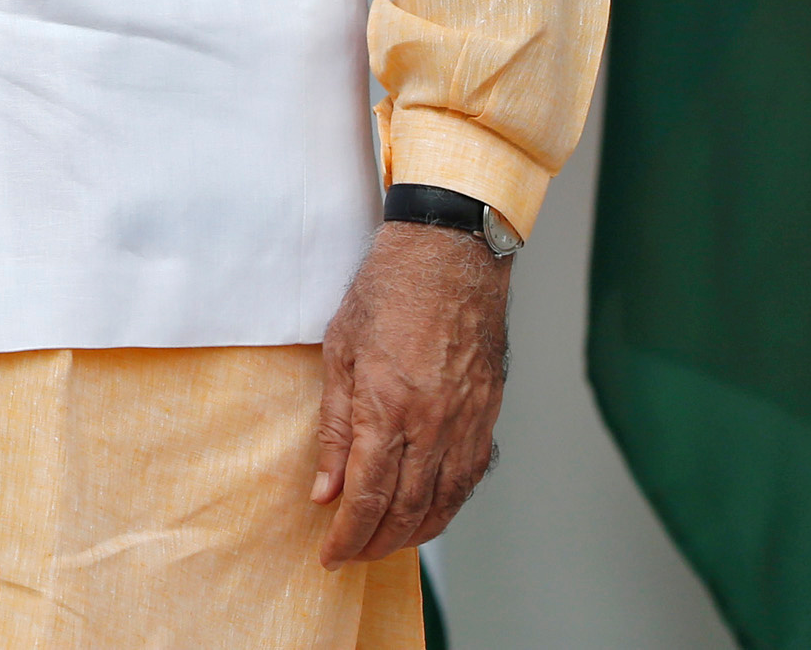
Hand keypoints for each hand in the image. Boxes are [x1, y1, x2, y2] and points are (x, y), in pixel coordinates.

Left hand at [311, 220, 509, 565]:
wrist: (450, 256)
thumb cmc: (388, 292)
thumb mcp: (339, 352)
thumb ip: (333, 427)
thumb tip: (324, 489)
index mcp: (386, 408)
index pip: (367, 496)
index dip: (347, 535)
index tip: (331, 554)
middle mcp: (431, 424)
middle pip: (405, 510)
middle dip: (375, 543)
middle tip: (352, 554)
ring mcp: (465, 422)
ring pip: (442, 503)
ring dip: (412, 534)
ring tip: (384, 543)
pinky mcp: (486, 415)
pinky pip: (468, 479)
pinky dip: (446, 507)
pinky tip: (428, 513)